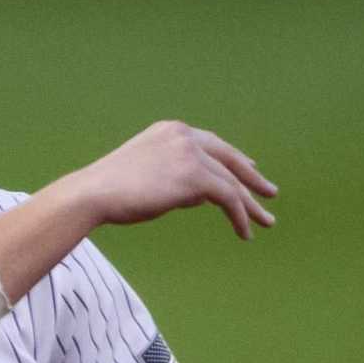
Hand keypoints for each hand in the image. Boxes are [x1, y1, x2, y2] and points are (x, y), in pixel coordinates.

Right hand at [69, 121, 277, 238]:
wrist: (93, 193)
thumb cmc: (111, 192)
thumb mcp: (147, 175)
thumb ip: (176, 178)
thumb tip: (203, 196)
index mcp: (171, 131)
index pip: (212, 144)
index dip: (234, 159)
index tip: (250, 170)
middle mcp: (184, 136)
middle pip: (228, 158)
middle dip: (251, 179)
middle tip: (270, 193)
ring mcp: (190, 153)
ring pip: (231, 182)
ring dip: (249, 205)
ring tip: (264, 223)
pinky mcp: (194, 176)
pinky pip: (228, 197)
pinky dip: (239, 216)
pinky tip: (244, 232)